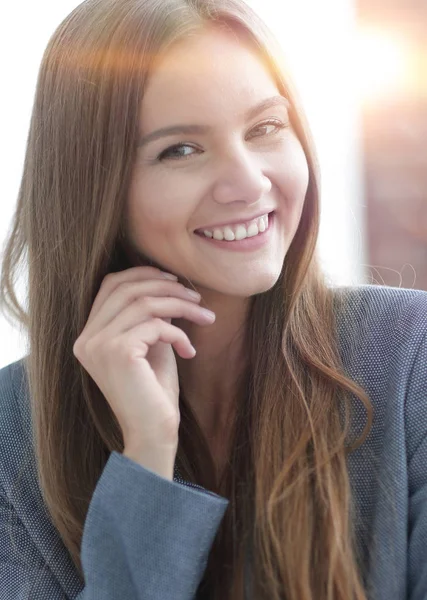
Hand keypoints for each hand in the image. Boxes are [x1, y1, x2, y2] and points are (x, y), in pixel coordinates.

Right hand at [72, 266, 214, 478]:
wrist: (153, 433)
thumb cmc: (154, 391)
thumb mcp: (151, 345)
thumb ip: (150, 315)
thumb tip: (167, 284)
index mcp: (89, 335)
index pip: (111, 285)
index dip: (143, 275)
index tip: (173, 280)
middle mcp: (87, 338)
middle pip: (128, 289)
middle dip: (167, 287)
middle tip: (197, 298)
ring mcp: (98, 345)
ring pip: (145, 304)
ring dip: (181, 306)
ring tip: (205, 317)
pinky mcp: (118, 352)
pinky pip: (156, 326)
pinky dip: (179, 333)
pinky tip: (190, 351)